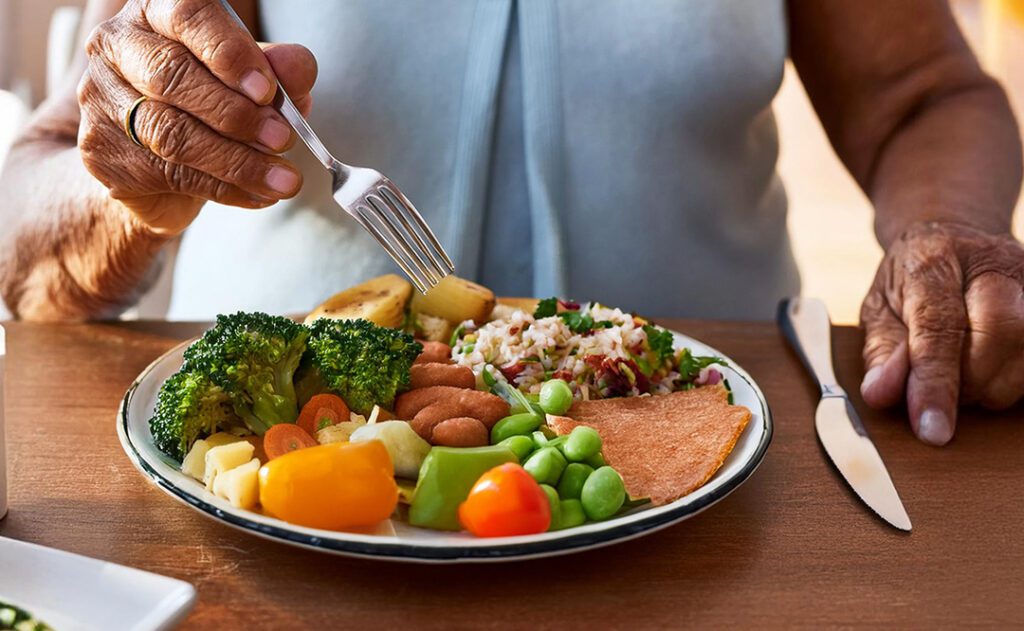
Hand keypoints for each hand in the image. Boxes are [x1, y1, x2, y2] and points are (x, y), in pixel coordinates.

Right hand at [78, 0, 316, 234]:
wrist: (156, 169)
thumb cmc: (210, 108)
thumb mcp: (253, 83)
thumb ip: (278, 71)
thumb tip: (300, 67)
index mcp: (156, 12)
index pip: (187, 14)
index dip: (229, 52)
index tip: (268, 90)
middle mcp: (117, 46)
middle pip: (172, 74)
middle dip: (236, 113)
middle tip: (283, 139)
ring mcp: (101, 100)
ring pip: (171, 132)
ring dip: (238, 160)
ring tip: (284, 179)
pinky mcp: (103, 153)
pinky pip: (172, 174)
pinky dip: (226, 189)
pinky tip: (260, 195)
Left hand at [860, 221, 1023, 445]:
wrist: (951, 234)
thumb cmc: (910, 282)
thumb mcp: (879, 310)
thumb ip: (882, 353)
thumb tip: (880, 394)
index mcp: (933, 260)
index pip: (939, 327)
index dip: (935, 384)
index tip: (931, 430)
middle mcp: (993, 260)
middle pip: (1004, 332)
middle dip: (974, 381)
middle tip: (951, 391)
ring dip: (1001, 383)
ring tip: (970, 378)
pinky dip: (1021, 375)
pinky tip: (999, 374)